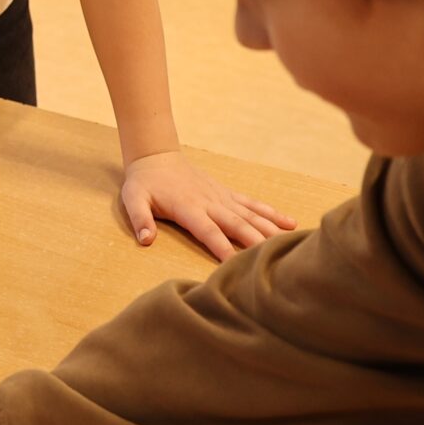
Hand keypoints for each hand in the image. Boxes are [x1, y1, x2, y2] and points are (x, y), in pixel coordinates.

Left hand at [119, 150, 294, 260]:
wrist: (156, 157)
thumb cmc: (144, 183)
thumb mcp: (133, 199)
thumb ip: (140, 219)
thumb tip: (145, 240)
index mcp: (188, 208)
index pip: (208, 232)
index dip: (222, 248)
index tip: (235, 266)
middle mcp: (210, 203)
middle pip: (237, 225)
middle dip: (255, 243)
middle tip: (275, 261)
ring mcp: (221, 197)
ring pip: (250, 215)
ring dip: (270, 230)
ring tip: (290, 245)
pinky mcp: (227, 193)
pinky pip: (253, 204)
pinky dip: (272, 213)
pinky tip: (291, 224)